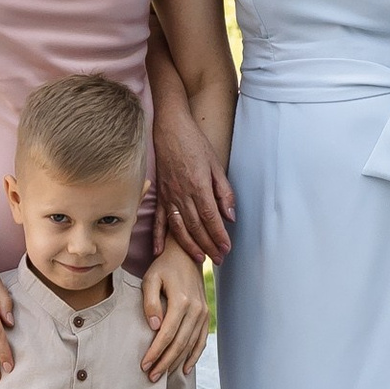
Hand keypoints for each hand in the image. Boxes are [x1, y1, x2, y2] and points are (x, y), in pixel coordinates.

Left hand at [141, 244, 209, 380]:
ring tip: (162, 375)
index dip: (155, 352)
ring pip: (190, 345)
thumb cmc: (164, 267)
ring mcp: (203, 313)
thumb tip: (154, 326)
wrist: (186, 254)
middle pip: (179, 344)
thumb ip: (150, 302)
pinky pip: (201, 340)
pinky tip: (185, 368)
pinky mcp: (206, 314)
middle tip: (151, 377)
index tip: (144, 365)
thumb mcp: (151, 279)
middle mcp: (195, 309)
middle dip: (164, 363)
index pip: (167, 335)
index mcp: (181, 301)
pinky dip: (194, 356)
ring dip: (176, 362)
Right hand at [152, 92, 234, 262]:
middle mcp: (183, 194)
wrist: (170, 128)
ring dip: (189, 246)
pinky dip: (159, 236)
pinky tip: (160, 251)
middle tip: (219, 259)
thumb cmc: (195, 143)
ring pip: (179, 227)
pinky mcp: (160, 194)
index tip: (227, 248)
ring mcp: (169, 196)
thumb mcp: (216, 164)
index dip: (219, 236)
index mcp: (199, 186)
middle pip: (196, 227)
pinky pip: (159, 219)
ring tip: (199, 259)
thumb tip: (231, 216)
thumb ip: (224, 192)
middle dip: (209, 246)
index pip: (211, 218)